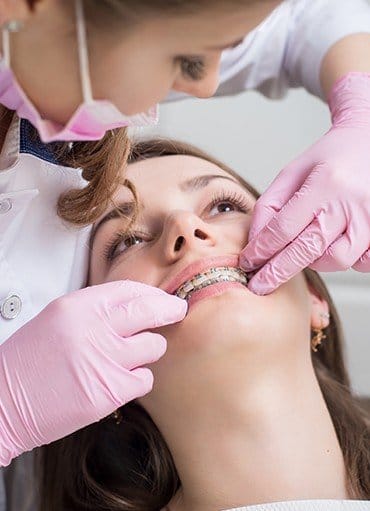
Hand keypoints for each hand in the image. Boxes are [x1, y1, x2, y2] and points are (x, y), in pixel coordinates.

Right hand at [0, 280, 186, 465]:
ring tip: (134, 355)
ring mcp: (103, 360)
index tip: (161, 297)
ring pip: (154, 346)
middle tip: (178, 310)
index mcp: (77, 307)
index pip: (128, 290)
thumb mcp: (57, 320)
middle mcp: (93, 329)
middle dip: (169, 309)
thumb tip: (133, 307)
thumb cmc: (29, 363)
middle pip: (149, 310)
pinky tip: (123, 379)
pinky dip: (139, 379)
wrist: (4, 402)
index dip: (150, 293)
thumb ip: (94, 311)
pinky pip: (145, 379)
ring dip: (149, 349)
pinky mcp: (109, 392)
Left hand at [240, 72, 369, 294]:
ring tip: (303, 250)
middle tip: (259, 285)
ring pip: (336, 260)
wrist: (368, 143)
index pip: (284, 227)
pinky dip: (344, 260)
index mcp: (325, 184)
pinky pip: (361, 262)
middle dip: (278, 271)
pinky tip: (333, 246)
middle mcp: (351, 203)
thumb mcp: (292, 173)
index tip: (247, 263)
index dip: (262, 250)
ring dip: (314, 262)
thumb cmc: (329, 159)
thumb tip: (256, 242)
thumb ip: (270, 206)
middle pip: (308, 249)